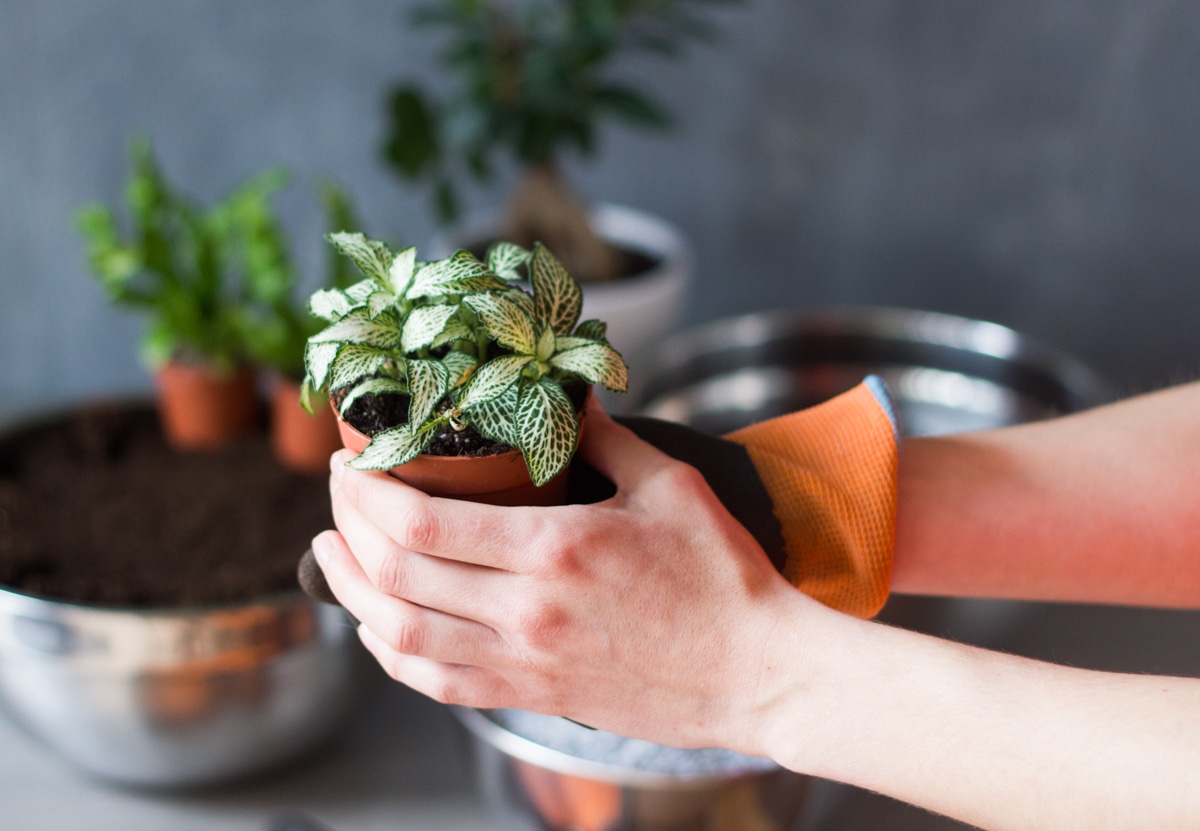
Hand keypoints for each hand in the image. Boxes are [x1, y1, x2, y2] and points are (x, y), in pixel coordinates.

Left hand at [311, 404, 818, 753]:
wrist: (758, 672)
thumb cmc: (724, 579)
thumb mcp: (671, 488)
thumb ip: (608, 438)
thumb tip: (569, 398)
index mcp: (555, 550)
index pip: (422, 522)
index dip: (366, 491)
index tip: (349, 463)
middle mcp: (526, 612)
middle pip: (396, 574)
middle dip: (346, 528)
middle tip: (338, 495)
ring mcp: (525, 663)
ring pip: (401, 635)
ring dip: (351, 592)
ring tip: (331, 555)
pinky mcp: (534, 698)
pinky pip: (438, 684)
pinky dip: (392, 655)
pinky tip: (379, 627)